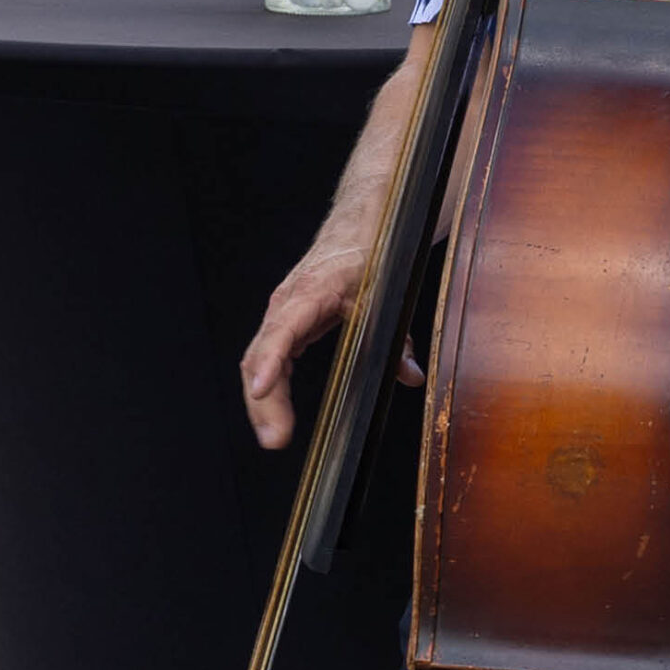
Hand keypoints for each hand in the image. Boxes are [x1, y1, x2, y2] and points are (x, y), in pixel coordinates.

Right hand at [239, 241, 422, 450]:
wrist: (355, 231)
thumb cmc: (364, 256)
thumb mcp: (387, 296)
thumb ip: (398, 340)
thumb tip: (411, 375)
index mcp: (309, 292)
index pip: (282, 330)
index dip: (269, 361)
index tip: (262, 389)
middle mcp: (286, 305)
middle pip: (260, 355)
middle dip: (263, 400)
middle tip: (276, 438)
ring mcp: (281, 315)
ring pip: (258, 360)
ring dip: (262, 401)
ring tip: (275, 437)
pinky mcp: (284, 324)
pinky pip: (267, 358)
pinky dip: (268, 388)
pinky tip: (274, 415)